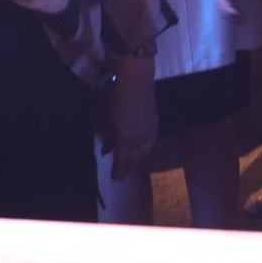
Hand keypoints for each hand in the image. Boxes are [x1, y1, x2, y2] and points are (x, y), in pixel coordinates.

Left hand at [102, 55, 157, 182]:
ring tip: (133, 165)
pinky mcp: (155, 123)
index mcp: (126, 137)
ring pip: (145, 151)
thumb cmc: (118, 100)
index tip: (115, 179)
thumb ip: (108, 137)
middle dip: (129, 168)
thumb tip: (106, 152)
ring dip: (138, 159)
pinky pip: (151, 142)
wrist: (137, 83)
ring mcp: (149, 131)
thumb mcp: (108, 119)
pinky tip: (143, 150)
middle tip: (123, 175)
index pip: (122, 160)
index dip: (118, 171)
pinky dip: (146, 149)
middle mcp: (140, 138)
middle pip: (135, 158)